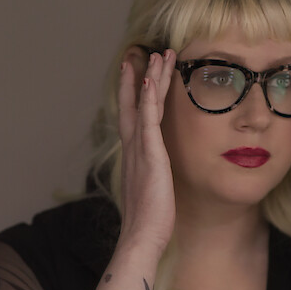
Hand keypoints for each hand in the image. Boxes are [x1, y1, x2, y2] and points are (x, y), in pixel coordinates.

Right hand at [116, 48, 176, 254]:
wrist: (142, 237)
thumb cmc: (149, 221)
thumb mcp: (152, 191)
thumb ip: (152, 176)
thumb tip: (156, 174)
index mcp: (135, 155)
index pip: (133, 116)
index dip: (133, 93)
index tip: (137, 72)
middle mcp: (133, 148)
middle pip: (133, 103)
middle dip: (138, 77)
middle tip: (142, 52)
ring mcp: (140, 150)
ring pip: (143, 105)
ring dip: (150, 78)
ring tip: (157, 54)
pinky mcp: (150, 155)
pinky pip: (148, 120)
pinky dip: (148, 98)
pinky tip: (150, 79)